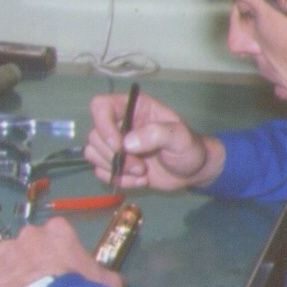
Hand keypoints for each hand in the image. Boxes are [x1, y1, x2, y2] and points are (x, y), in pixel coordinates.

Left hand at [0, 218, 123, 286]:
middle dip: (33, 262)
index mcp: (57, 229)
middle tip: (41, 285)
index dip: (57, 255)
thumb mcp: (107, 282)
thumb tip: (115, 282)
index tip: (60, 272)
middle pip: (29, 246)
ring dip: (13, 273)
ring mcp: (6, 249)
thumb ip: (108, 277)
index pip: (55, 236)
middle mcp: (28, 233)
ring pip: (8, 259)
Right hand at [84, 91, 224, 191]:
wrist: (193, 171)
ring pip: (93, 154)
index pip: (101, 106)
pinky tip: (140, 180)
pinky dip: (118, 180)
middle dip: (115, 156)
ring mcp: (116, 144)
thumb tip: (127, 143)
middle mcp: (120, 124)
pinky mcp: (116, 164)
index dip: (103, 125)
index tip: (120, 146)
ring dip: (116, 170)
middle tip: (141, 166)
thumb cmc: (189, 148)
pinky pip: (101, 172)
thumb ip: (157, 134)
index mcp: (133, 108)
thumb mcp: (180, 137)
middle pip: (95, 136)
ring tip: (142, 173)